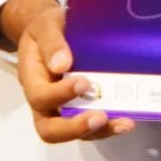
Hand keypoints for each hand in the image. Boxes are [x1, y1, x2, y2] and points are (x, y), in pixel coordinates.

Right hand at [0, 0, 129, 141]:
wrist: (52, 32)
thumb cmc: (46, 30)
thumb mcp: (46, 27)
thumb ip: (51, 43)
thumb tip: (62, 64)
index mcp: (32, 80)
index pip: (40, 96)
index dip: (60, 94)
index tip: (84, 82)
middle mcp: (44, 102)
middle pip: (50, 129)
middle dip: (75, 127)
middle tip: (100, 116)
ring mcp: (62, 109)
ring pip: (75, 133)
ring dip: (100, 131)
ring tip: (125, 123)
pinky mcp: (81, 110)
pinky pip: (92, 126)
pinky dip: (110, 126)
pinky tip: (128, 120)